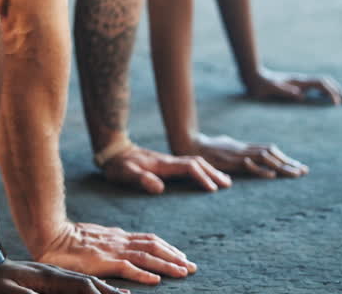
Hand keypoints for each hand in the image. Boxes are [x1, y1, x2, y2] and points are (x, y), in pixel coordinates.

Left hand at [0, 259, 128, 293]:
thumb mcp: (6, 293)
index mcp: (48, 278)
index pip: (80, 288)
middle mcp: (55, 275)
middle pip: (89, 284)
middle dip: (109, 292)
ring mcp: (52, 275)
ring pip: (85, 282)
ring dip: (105, 289)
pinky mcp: (48, 278)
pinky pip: (76, 283)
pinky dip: (92, 287)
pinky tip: (98, 290)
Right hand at [34, 220, 196, 284]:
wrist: (50, 236)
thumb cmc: (68, 241)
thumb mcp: (94, 239)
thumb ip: (108, 243)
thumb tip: (121, 250)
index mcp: (117, 236)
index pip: (149, 240)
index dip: (167, 248)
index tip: (181, 257)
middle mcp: (119, 240)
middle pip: (154, 246)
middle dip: (175, 256)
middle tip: (192, 267)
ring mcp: (112, 250)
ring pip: (147, 256)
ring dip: (167, 265)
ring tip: (184, 272)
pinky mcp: (103, 261)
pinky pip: (127, 267)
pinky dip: (143, 274)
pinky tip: (156, 280)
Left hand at [100, 144, 231, 194]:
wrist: (114, 152)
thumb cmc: (118, 166)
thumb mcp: (125, 173)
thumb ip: (140, 179)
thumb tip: (160, 188)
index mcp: (163, 165)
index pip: (188, 168)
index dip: (201, 177)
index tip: (212, 189)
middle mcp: (169, 162)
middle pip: (197, 163)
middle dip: (213, 173)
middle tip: (227, 185)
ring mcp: (169, 162)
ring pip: (195, 163)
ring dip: (210, 171)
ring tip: (224, 181)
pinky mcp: (167, 165)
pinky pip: (190, 166)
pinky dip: (202, 171)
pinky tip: (206, 178)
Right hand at [184, 132, 307, 177]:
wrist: (190, 144)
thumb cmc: (205, 147)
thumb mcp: (225, 146)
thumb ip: (237, 151)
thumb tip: (245, 156)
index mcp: (244, 147)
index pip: (269, 150)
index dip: (284, 158)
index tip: (297, 166)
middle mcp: (245, 149)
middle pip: (272, 153)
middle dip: (289, 163)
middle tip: (304, 171)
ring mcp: (239, 154)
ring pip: (265, 159)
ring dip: (281, 167)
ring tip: (295, 174)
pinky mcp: (231, 162)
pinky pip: (248, 166)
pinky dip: (261, 171)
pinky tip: (272, 175)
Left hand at [247, 68, 341, 104]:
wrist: (253, 77)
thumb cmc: (261, 85)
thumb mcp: (271, 89)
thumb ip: (285, 91)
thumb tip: (300, 96)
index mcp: (299, 82)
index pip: (320, 85)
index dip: (330, 93)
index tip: (337, 104)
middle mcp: (302, 81)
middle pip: (326, 83)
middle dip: (339, 91)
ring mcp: (301, 83)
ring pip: (323, 85)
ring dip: (335, 91)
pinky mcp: (298, 86)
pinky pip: (316, 89)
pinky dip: (326, 93)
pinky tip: (328, 100)